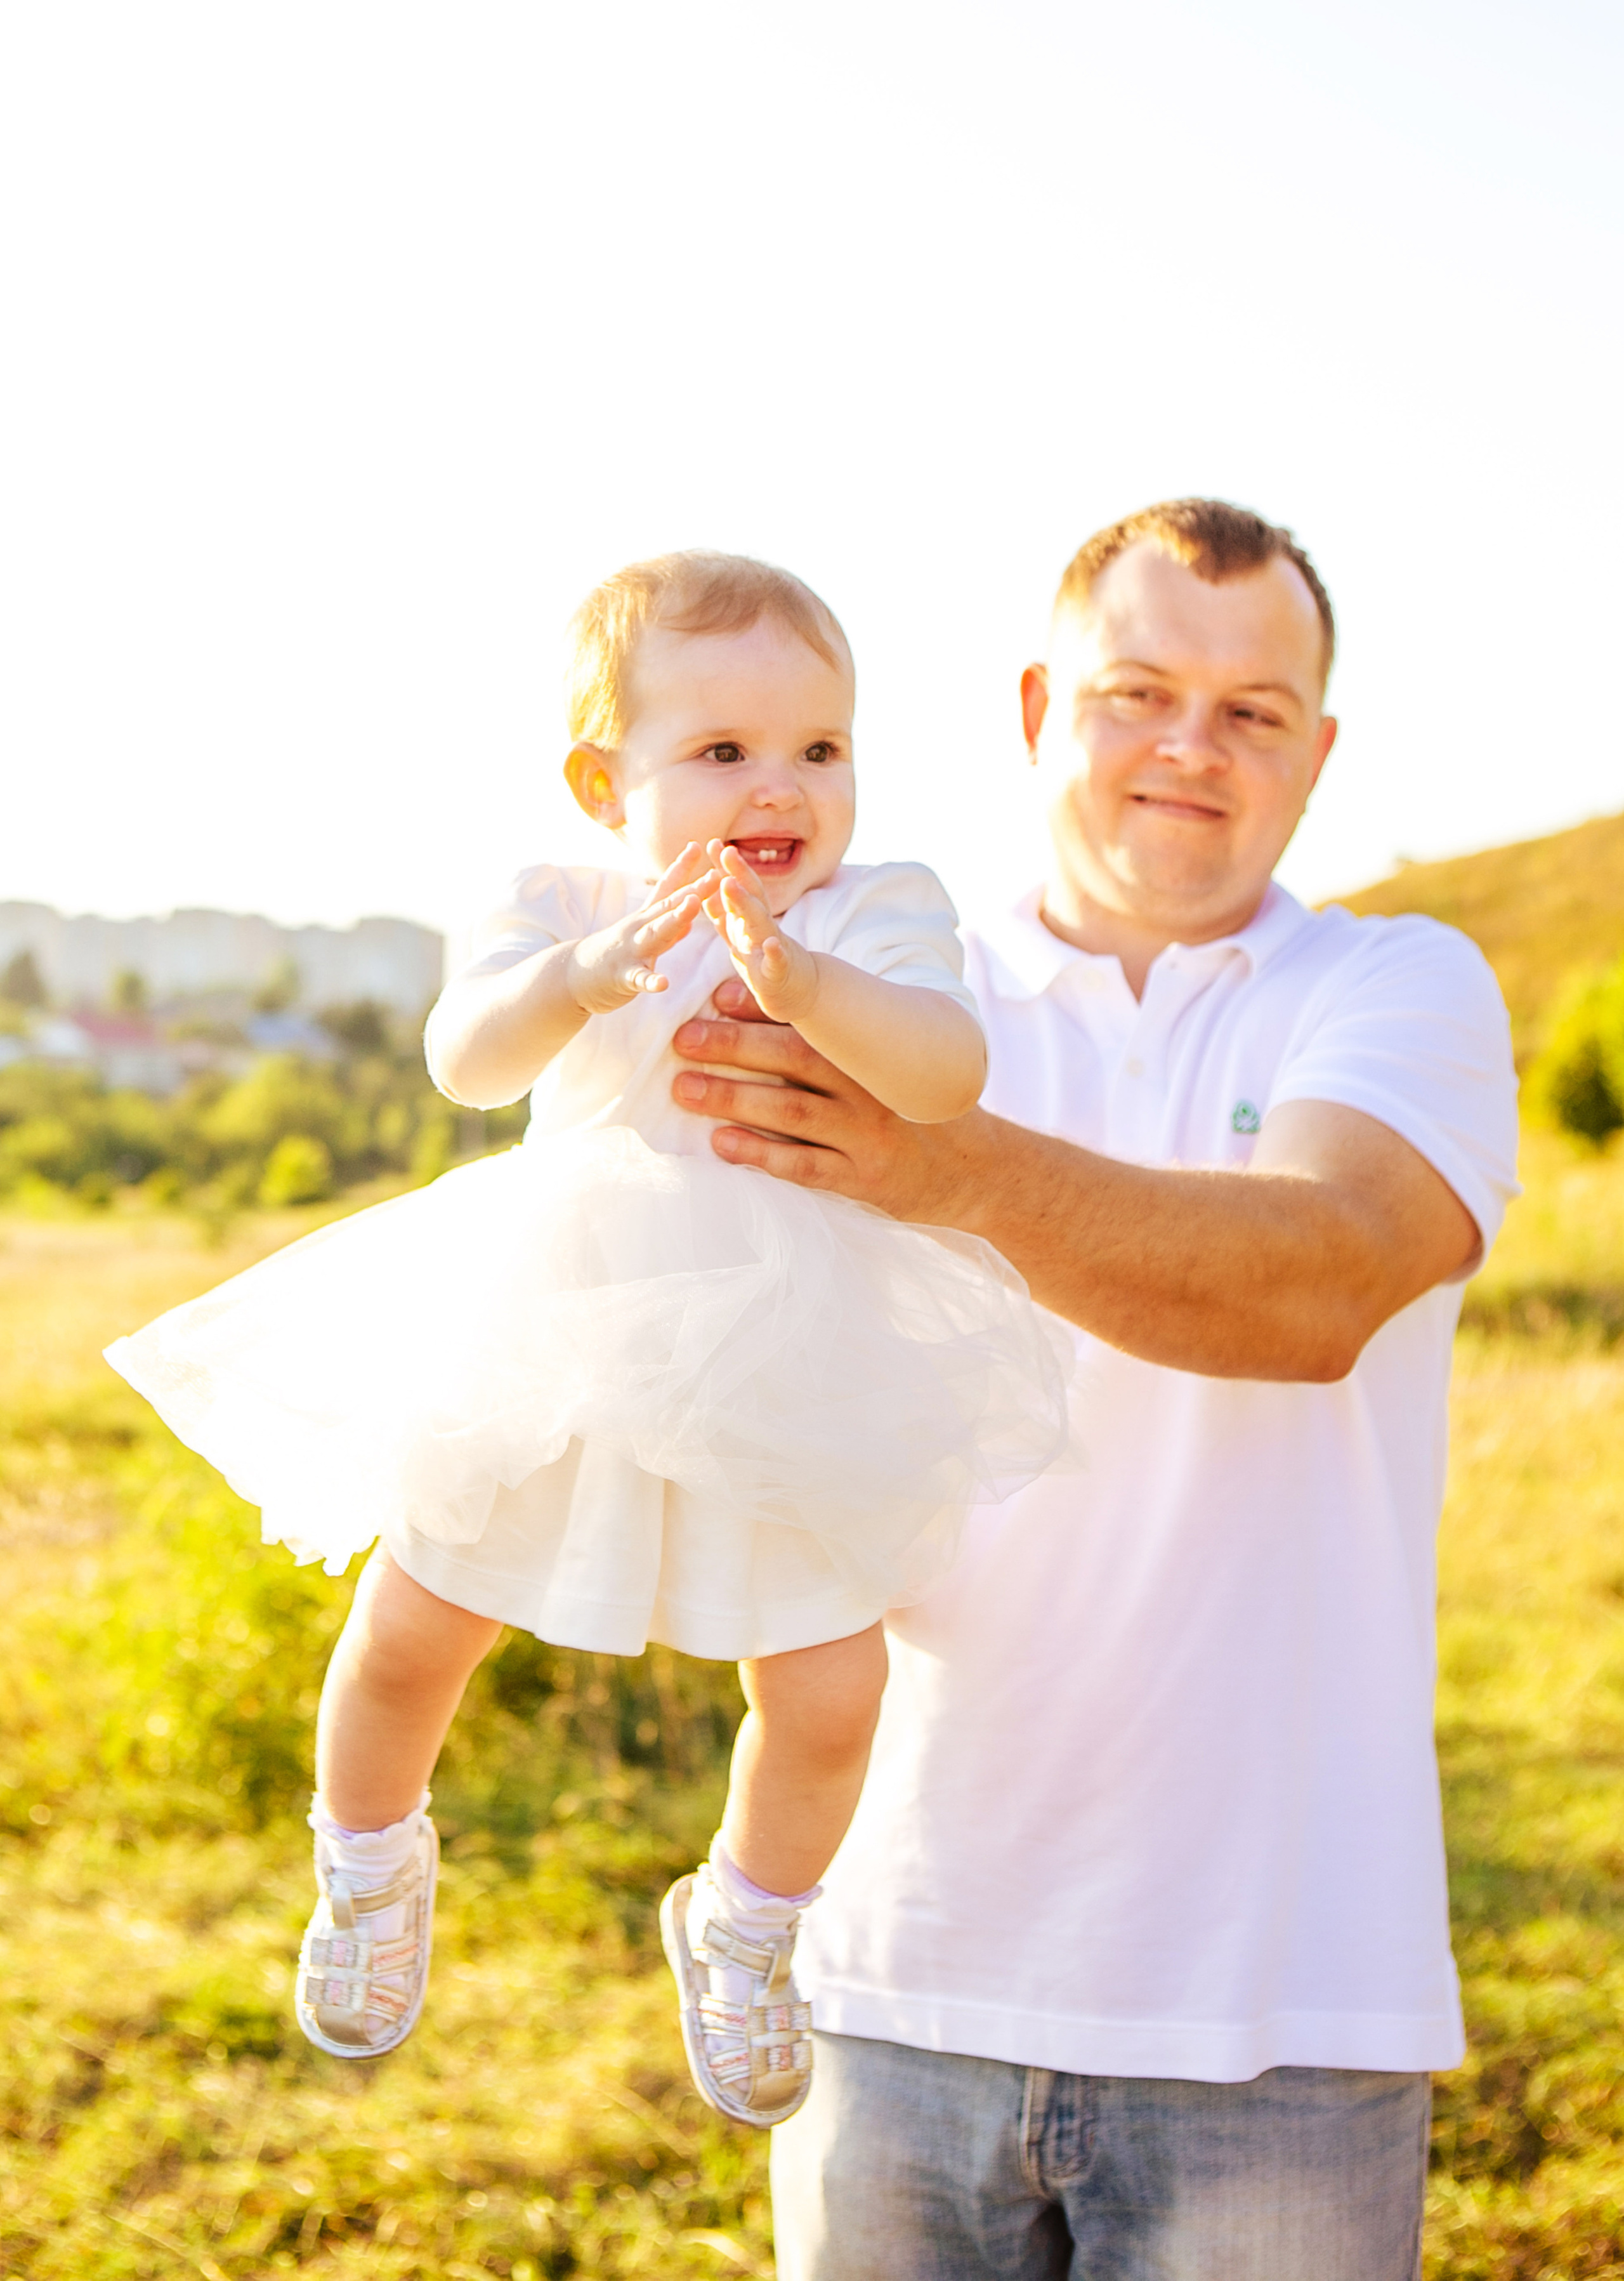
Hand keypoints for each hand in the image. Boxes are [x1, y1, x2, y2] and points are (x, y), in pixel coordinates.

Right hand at [566, 843, 719, 1015]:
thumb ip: (667, 929)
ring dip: (676, 919)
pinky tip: (663, 983)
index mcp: (645, 919)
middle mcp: (638, 928)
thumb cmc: (614, 957)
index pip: (666, 888)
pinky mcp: (623, 977)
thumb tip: (691, 919)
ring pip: (656, 934)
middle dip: (693, 890)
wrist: (574, 978)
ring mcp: (630, 951)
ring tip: (694, 905)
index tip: (700, 844)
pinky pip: (639, 979)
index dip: (683, 867)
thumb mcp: (642, 938)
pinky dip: (651, 981)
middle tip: (716, 875)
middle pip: (668, 906)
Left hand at [670, 985, 991, 1225]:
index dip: (765, 1008)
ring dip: (734, 1098)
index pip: (814, 1023)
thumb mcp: (897, 1066)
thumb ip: (849, 1041)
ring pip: (792, 1112)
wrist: (978, 1171)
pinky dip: (762, 1154)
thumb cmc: (921, 1111)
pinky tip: (722, 1144)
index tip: (719, 995)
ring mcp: (867, 1137)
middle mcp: (871, 1090)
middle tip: (684, 1039)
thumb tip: (780, 1008)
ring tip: (685, 1089)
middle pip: (794, 1061)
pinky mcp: (863, 1181)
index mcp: (875, 1054)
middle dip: (734, 1047)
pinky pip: (805, 1167)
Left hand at [702, 843, 821, 1022]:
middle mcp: (763, 927)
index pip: (740, 887)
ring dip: (745, 903)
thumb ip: (724, 915)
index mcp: (750, 919)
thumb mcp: (740, 936)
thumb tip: (707, 890)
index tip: (712, 843)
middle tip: (725, 850)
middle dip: (738, 872)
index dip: (727, 866)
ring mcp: (772, 947)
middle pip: (752, 895)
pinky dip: (774, 954)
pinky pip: (777, 962)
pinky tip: (770, 945)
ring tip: (730, 884)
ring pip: (760, 922)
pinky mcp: (778, 972)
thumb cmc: (765, 961)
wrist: (798, 991)